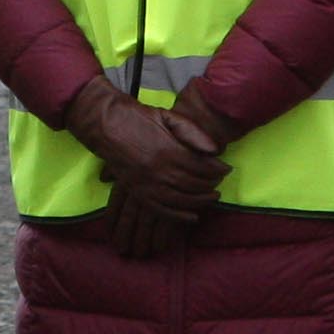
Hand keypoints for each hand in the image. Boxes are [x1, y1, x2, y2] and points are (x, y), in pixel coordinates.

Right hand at [70, 87, 220, 228]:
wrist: (106, 124)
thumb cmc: (139, 117)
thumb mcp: (168, 116)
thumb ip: (192, 132)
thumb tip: (214, 150)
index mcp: (169, 150)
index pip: (201, 167)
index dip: (217, 170)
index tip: (226, 169)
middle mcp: (159, 171)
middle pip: (194, 184)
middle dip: (211, 184)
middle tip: (220, 182)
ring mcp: (147, 184)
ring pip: (181, 200)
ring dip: (200, 201)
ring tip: (212, 197)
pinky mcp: (138, 192)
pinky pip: (161, 210)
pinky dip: (179, 216)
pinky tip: (193, 216)